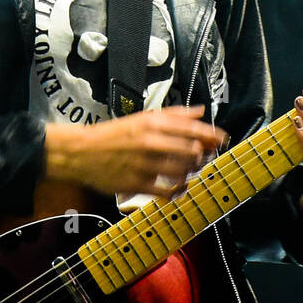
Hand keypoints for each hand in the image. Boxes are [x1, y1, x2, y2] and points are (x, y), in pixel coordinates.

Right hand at [42, 104, 227, 199]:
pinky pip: (167, 191)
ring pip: (182, 171)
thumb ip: (173, 115)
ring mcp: (144, 164)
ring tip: (190, 170)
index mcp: (152, 123)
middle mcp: (151, 142)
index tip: (222, 139)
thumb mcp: (142, 118)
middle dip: (204, 155)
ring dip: (191, 172)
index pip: (193, 129)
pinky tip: (179, 188)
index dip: (212, 135)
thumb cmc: (112, 135)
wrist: (81, 152)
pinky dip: (178, 191)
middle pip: (192, 151)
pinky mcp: (137, 184)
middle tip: (205, 157)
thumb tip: (200, 111)